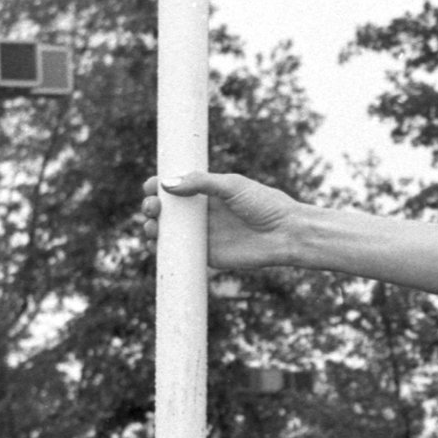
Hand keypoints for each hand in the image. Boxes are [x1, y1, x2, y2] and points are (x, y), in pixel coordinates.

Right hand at [156, 168, 303, 271]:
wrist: (286, 233)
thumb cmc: (264, 204)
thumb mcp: (232, 185)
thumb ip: (201, 182)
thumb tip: (167, 184)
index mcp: (206, 192)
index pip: (174, 188)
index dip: (158, 187)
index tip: (151, 186)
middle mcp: (201, 213)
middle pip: (166, 211)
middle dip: (151, 207)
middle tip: (152, 208)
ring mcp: (203, 235)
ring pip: (168, 232)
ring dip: (152, 229)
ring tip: (152, 226)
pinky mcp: (207, 255)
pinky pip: (180, 254)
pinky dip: (163, 251)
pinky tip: (156, 246)